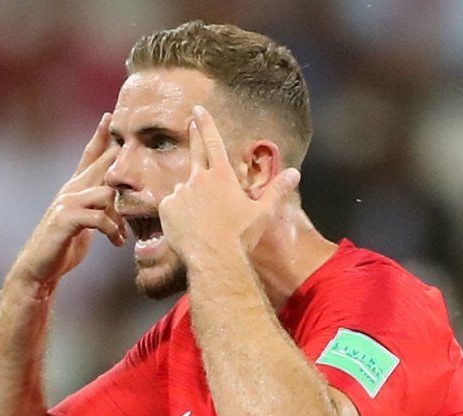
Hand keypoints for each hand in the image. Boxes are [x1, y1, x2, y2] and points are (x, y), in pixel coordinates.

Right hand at [12, 115, 122, 288]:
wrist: (38, 269)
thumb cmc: (62, 247)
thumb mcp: (83, 223)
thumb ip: (98, 209)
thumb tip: (117, 206)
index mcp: (75, 188)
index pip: (89, 155)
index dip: (100, 135)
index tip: (110, 115)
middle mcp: (70, 190)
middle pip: (101, 164)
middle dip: (120, 155)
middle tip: (142, 149)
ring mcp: (67, 203)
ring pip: (105, 192)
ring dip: (121, 212)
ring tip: (127, 231)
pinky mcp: (66, 220)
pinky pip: (98, 217)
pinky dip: (112, 229)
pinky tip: (117, 242)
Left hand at [156, 106, 297, 263]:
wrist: (214, 258)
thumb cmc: (240, 237)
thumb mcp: (262, 213)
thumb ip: (277, 190)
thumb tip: (295, 173)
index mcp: (222, 174)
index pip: (212, 141)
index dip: (205, 123)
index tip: (197, 110)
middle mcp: (199, 177)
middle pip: (195, 151)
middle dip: (194, 134)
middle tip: (190, 123)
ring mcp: (180, 192)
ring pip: (184, 188)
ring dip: (190, 196)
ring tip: (200, 219)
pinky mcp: (166, 208)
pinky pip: (171, 206)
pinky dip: (177, 212)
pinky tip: (187, 227)